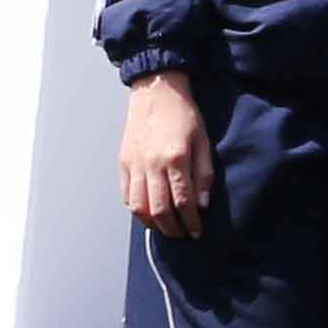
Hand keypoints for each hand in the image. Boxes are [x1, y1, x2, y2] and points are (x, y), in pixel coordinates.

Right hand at [118, 75, 213, 236]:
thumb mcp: (203, 140)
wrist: (155, 92)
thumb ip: (204, 173)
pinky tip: (148, 214)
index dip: (190, 221)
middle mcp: (152, 165)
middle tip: (183, 235)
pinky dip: (136, 210)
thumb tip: (202, 204)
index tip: (197, 231)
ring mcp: (134, 165)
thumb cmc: (184, 114)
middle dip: (172, 228)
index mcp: (175, 158)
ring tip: (166, 229)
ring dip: (152, 224)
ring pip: (139, 207)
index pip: (183, 201)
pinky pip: (126, 196)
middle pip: (159, 209)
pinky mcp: (123, 163)